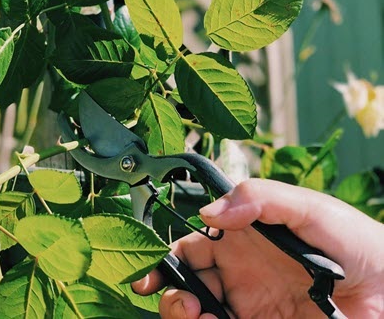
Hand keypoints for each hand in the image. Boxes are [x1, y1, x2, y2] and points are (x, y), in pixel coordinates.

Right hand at [132, 178, 383, 317]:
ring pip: (199, 311)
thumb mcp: (307, 206)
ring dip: (183, 312)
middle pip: (188, 282)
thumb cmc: (356, 241)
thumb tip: (210, 212)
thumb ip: (260, 198)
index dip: (167, 257)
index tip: (149, 272)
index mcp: (243, 240)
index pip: (193, 246)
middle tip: (174, 297)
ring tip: (193, 312)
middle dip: (169, 290)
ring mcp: (251, 306)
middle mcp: (240, 274)